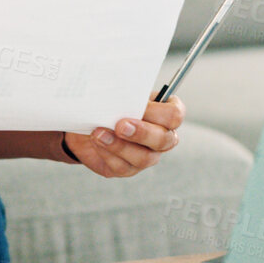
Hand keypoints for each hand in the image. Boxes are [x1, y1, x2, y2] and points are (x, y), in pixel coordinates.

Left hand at [64, 95, 183, 176]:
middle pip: (164, 140)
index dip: (157, 113)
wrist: (89, 121)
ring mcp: (147, 155)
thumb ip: (126, 94)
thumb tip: (121, 94)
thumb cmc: (110, 104)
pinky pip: (122, 167)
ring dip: (120, 146)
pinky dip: (107, 153)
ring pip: (144, 158)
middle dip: (142, 133)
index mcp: (165, 114)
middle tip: (120, 125)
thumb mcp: (119, 94)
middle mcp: (162, 137)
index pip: (174, 115)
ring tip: (99, 134)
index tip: (139, 106)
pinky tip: (97, 142)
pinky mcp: (128, 168)